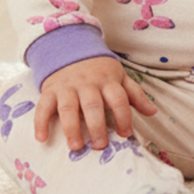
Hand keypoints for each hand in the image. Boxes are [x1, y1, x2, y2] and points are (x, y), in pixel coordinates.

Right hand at [35, 56, 156, 150]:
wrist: (70, 48)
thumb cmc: (99, 70)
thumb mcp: (119, 77)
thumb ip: (135, 95)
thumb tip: (153, 112)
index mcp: (107, 80)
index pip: (118, 99)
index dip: (124, 117)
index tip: (125, 134)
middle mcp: (87, 83)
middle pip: (93, 104)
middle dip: (97, 125)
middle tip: (100, 145)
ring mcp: (67, 86)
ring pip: (68, 107)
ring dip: (71, 127)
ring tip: (76, 146)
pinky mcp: (50, 90)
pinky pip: (43, 106)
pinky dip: (40, 122)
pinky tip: (42, 139)